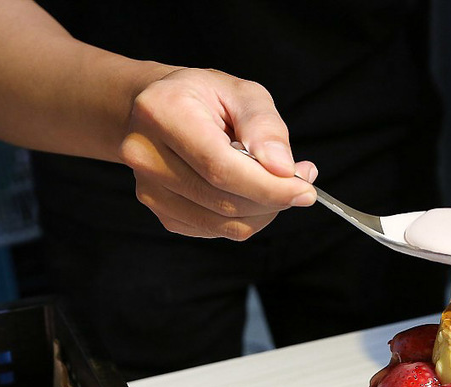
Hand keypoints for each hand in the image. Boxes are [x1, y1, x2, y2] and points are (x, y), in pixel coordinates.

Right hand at [119, 68, 317, 239]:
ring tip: (277, 183)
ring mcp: (149, 189)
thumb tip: (283, 169)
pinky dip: (244, 218)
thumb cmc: (204, 98)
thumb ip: (264, 127)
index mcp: (163, 112)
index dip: (267, 186)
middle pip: (222, 200)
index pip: (220, 167)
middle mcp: (146, 154)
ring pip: (222, 223)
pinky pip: (215, 230)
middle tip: (301, 183)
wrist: (157, 112)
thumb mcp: (241, 92)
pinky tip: (249, 192)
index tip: (305, 189)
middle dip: (272, 199)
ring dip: (262, 211)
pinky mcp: (161, 212)